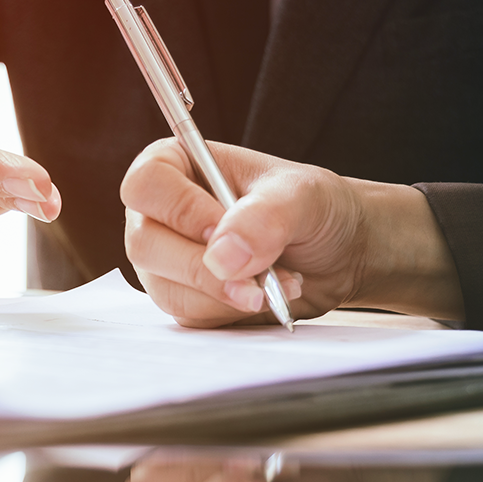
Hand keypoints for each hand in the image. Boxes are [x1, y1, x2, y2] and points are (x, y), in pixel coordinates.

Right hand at [120, 139, 462, 327]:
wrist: (336, 253)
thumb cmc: (314, 207)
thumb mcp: (302, 196)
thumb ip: (265, 216)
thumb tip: (221, 257)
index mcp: (176, 165)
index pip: (146, 186)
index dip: (181, 211)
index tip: (225, 229)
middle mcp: (160, 213)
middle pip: (146, 245)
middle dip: (207, 267)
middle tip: (259, 273)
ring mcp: (167, 259)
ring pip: (168, 288)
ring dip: (229, 293)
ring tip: (280, 280)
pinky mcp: (184, 297)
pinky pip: (191, 316)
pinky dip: (234, 312)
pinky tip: (266, 295)